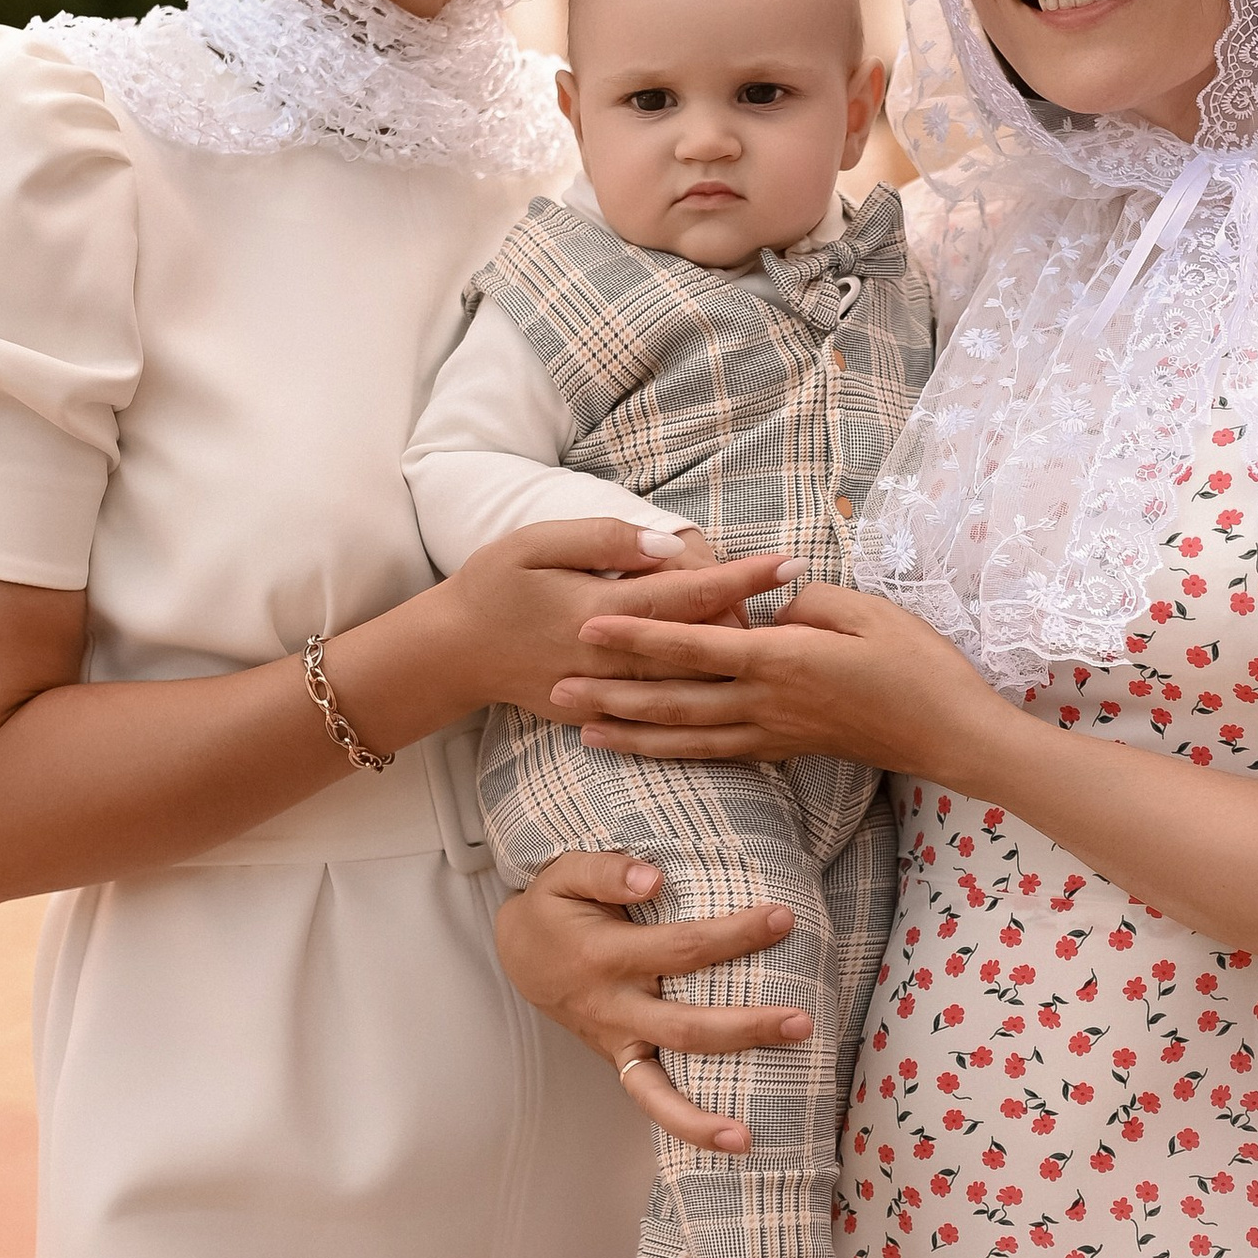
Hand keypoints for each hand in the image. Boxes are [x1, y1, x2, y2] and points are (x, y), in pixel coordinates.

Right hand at [342, 522, 792, 743]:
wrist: (451, 654)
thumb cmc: (493, 587)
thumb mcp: (536, 544)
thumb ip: (602, 540)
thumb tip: (664, 544)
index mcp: (601, 611)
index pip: (688, 592)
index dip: (743, 577)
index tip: (791, 562)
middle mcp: (612, 660)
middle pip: (702, 643)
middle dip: (758, 623)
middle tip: (805, 603)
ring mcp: (607, 695)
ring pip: (689, 682)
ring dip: (736, 661)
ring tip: (780, 640)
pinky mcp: (600, 716)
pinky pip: (661, 708)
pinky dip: (700, 693)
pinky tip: (732, 682)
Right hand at [492, 849, 809, 1151]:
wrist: (520, 951)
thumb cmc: (556, 908)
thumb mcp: (564, 873)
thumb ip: (606, 870)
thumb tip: (653, 878)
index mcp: (605, 956)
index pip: (683, 948)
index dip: (735, 935)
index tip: (783, 918)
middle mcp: (612, 1008)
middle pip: (685, 1027)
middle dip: (745, 1028)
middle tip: (802, 1022)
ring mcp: (615, 1042)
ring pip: (658, 1089)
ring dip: (705, 1113)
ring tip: (751, 1135)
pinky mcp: (620, 1060)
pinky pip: (650, 1101)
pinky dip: (686, 1126)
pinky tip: (732, 1141)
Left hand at [554, 581, 1001, 786]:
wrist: (951, 734)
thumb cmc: (918, 664)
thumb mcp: (866, 612)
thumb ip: (806, 602)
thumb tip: (765, 600)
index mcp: (782, 660)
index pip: (694, 645)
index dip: (638, 635)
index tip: (591, 624)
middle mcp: (766, 703)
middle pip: (674, 697)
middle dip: (611, 690)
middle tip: (554, 684)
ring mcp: (773, 733)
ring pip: (686, 735)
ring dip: (630, 730)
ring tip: (579, 726)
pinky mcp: (784, 750)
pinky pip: (714, 753)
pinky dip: (672, 752)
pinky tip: (644, 748)